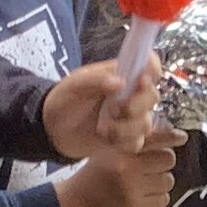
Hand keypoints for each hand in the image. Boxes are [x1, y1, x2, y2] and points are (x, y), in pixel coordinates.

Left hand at [43, 59, 167, 160]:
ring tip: (103, 128)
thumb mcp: (75, 85)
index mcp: (122, 73)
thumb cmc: (64, 100)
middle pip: (153, 96)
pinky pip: (138, 142)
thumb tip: (121, 82)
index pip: (149, 63)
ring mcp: (131, 116)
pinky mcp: (127, 137)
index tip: (141, 80)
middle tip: (114, 110)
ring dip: (125, 128)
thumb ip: (96, 81)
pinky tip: (107, 139)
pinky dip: (123, 143)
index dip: (152, 69)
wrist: (53, 129)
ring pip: (146, 123)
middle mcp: (131, 93)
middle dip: (136, 106)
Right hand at [57, 134, 177, 206]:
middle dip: (163, 162)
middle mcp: (126, 168)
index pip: (156, 138)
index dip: (173, 137)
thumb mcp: (109, 151)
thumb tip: (168, 133)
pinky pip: (163, 199)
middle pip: (168, 159)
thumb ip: (134, 142)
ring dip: (160, 182)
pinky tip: (142, 197)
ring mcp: (132, 190)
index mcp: (120, 150)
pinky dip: (156, 198)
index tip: (182, 137)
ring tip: (144, 183)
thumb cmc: (96, 175)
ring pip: (168, 180)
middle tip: (151, 167)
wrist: (77, 205)